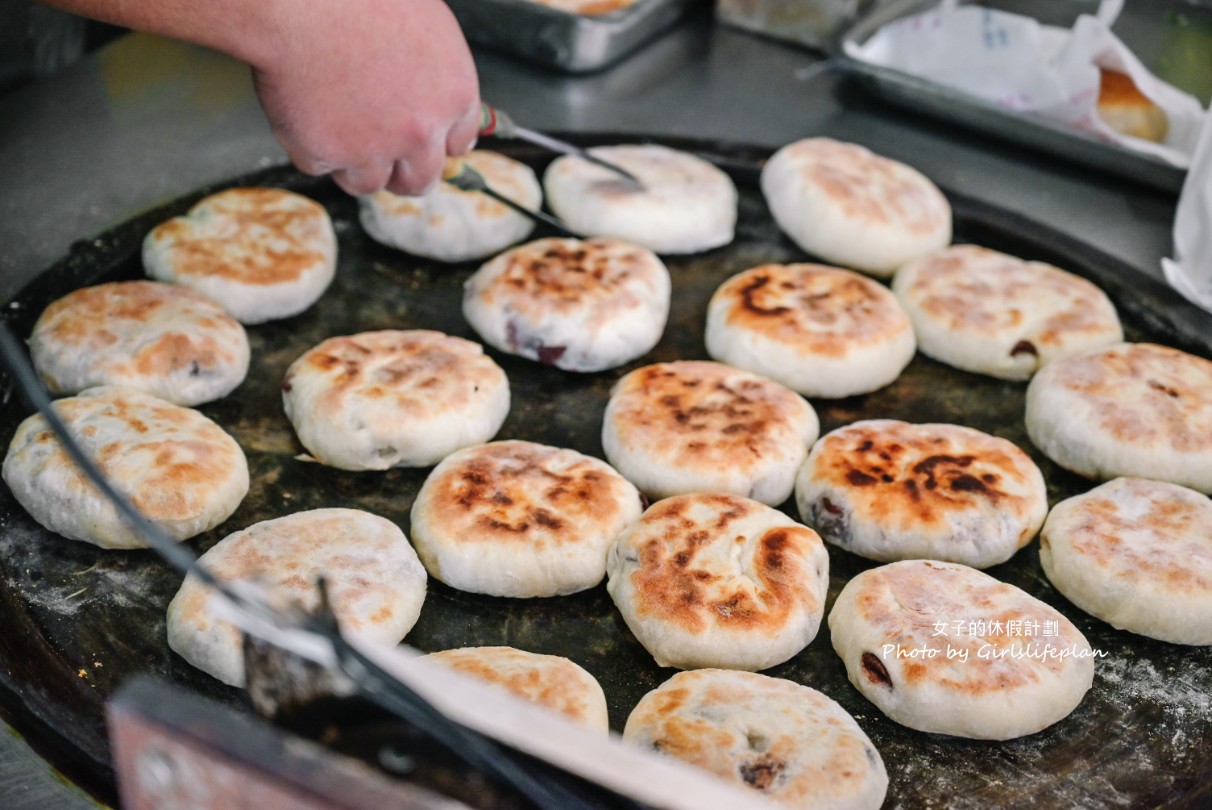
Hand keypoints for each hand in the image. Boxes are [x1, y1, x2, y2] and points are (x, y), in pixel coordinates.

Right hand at [250, 0, 481, 195]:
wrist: (297, 0)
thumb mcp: (423, 23)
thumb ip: (434, 71)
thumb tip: (432, 97)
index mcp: (453, 93)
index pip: (459, 142)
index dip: (437, 144)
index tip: (425, 144)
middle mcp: (420, 130)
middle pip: (420, 179)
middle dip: (402, 172)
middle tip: (380, 152)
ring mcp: (373, 148)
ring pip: (368, 182)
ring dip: (353, 162)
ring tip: (334, 118)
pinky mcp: (326, 154)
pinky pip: (318, 165)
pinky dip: (309, 143)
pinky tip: (304, 105)